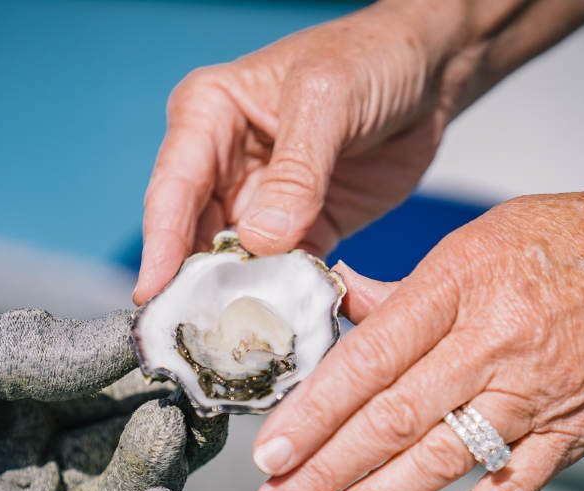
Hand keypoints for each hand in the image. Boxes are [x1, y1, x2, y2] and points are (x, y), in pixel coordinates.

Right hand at [134, 0, 469, 303]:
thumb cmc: (369, 58)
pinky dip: (283, 297)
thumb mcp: (327, 99)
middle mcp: (223, 163)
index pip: (173, 188)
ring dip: (237, 296)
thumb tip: (260, 240)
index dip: (160, 244)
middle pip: (192, 234)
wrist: (431, 71)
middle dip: (193, 282)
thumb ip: (295, 172)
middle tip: (192, 333)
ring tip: (236, 339)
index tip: (153, 294)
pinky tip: (284, 324)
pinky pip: (283, 272)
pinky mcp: (302, 229)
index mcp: (208, 116)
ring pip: (234, 260)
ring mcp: (261, 201)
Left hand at [249, 152, 583, 490]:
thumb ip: (411, 286)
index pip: (371, 358)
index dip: (314, 410)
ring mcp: (537, 397)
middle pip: (393, 420)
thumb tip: (346, 306)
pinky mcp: (574, 435)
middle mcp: (496, 345)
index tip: (270, 447)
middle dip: (323, 470)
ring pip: (438, 465)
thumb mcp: (487, 237)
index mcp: (464, 285)